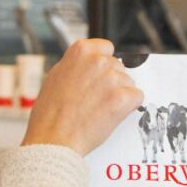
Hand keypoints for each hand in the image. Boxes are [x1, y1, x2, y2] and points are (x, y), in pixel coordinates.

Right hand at [22, 39, 143, 154]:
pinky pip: (137, 97)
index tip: (98, 77)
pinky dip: (128, 108)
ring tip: (98, 111)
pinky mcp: (123, 98)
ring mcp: (112, 79)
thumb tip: (91, 62)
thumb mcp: (56, 76)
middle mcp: (98, 60)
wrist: (53, 139)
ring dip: (118, 95)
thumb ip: (77, 65)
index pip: (106, 48)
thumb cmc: (50, 113)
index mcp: (81, 51)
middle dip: (110, 82)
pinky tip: (111, 115)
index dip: (103, 64)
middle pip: (118, 67)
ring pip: (128, 83)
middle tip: (94, 100)